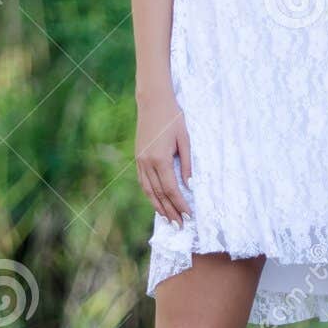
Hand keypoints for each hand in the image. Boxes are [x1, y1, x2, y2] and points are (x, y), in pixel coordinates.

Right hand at [136, 88, 192, 227]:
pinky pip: (143, 181)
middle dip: (170, 211)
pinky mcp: (138, 157)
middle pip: (159, 194)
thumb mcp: (185, 139)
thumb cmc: (173, 118)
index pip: (172, 189)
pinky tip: (156, 201)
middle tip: (179, 225)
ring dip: (158, 206)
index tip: (189, 215)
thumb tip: (189, 186)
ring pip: (148, 190)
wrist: (152, 101)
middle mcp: (147, 163)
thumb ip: (186, 164)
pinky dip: (150, 194)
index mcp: (160, 159)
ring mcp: (140, 161)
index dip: (180, 204)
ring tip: (168, 219)